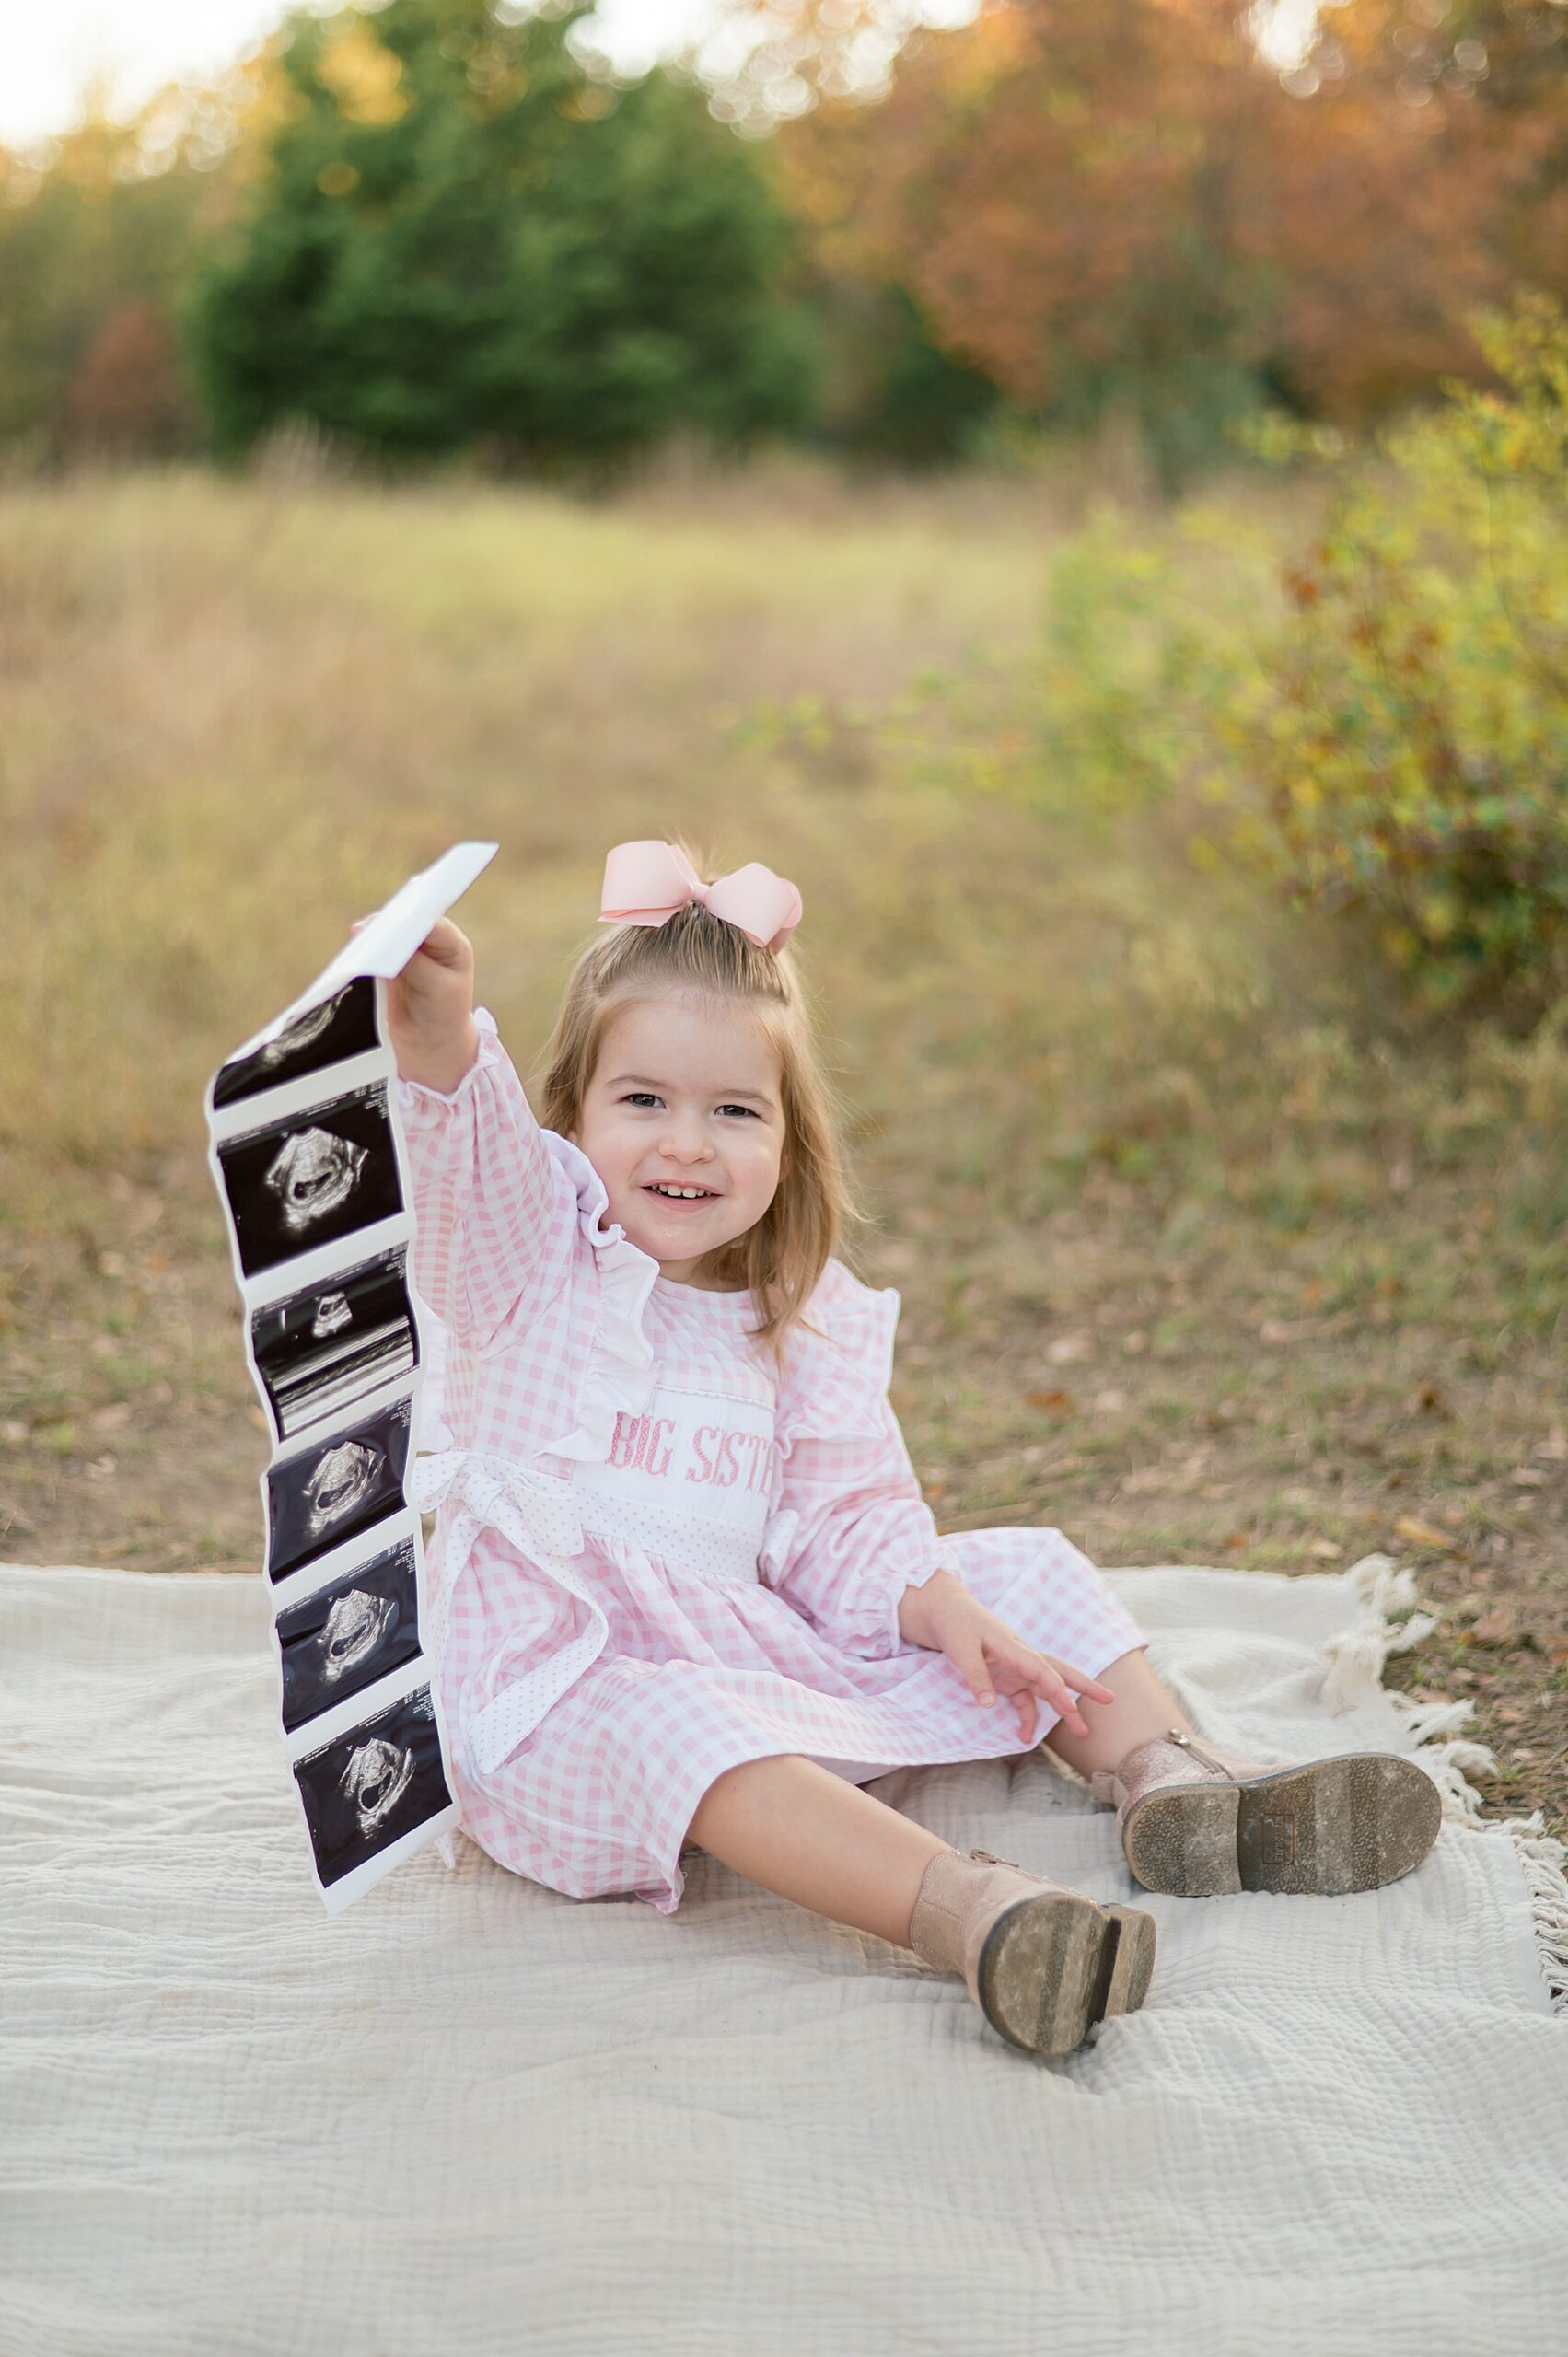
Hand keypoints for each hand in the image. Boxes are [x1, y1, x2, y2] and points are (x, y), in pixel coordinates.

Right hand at [360, 915, 477, 1093]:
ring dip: (371, 936)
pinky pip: (372, 952)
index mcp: (450, 943)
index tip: (395, 920)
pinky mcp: (385, 963)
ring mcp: (405, 952)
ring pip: (385, 936)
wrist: (430, 1042)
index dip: (411, 918)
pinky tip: (353, 951)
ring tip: (357, 937)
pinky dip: (362, 951)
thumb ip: (415, 963)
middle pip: (404, 924)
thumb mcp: (437, 988)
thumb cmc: (444, 1013)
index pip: (430, 921)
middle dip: (387, 925)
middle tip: (368, 927)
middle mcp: (428, 942)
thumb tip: (388, 940)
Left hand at [897, 1569, 1115, 1742]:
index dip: (1057, 1688)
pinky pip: (1023, 1698)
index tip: (1070, 1706)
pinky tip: (1023, 1737)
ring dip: (1063, 1708)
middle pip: (1058, 1672)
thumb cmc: (955, 1624)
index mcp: (1012, 1647)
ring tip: (1082, 1732)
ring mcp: (1014, 1667)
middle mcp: (1020, 1657)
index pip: (1041, 1669)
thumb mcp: (960, 1649)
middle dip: (1084, 1686)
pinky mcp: (1006, 1676)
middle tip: (1110, 1700)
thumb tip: (989, 1705)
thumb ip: (975, 1676)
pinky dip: (1026, 1717)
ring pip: (1046, 1688)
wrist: (944, 1610)